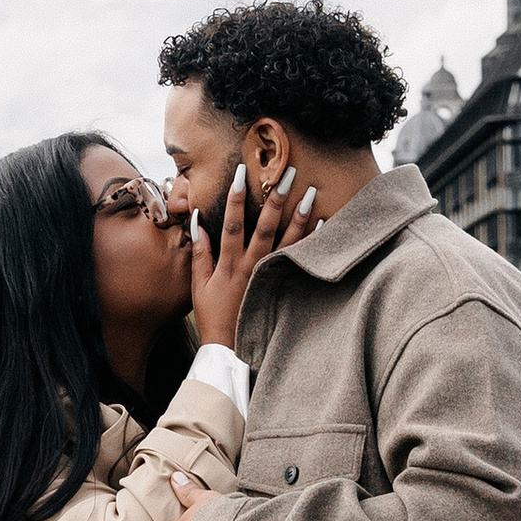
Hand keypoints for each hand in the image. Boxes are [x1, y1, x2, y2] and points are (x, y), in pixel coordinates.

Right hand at [190, 160, 320, 349]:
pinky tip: (322, 223)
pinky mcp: (280, 286)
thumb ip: (200, 252)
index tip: (242, 173)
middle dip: (275, 198)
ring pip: (287, 242)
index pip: (232, 223)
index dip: (235, 198)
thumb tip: (198, 221)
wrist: (229, 347)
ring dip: (299, 216)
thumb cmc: (212, 315)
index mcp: (228, 264)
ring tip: (310, 192)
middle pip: (265, 227)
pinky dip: (311, 241)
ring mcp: (268, 276)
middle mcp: (251, 266)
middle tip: (288, 173)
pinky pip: (299, 260)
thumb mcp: (198, 284)